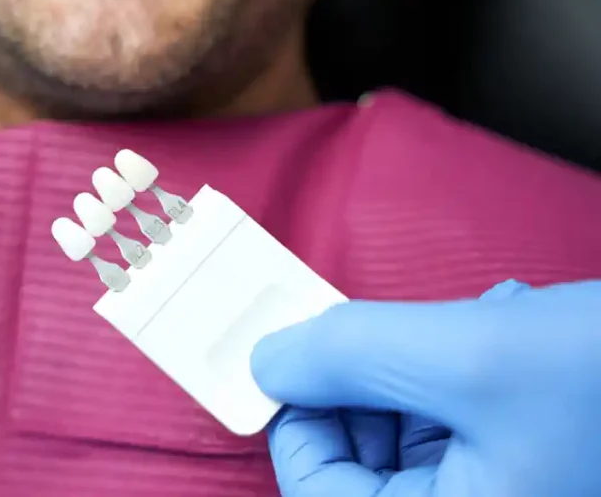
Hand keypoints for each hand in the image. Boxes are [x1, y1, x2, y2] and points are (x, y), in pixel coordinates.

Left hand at [250, 279, 600, 496]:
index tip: (292, 358)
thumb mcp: (477, 355)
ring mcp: (511, 486)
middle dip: (372, 380)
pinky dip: (472, 362)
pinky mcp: (533, 457)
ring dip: (429, 361)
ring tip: (485, 325)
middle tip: (386, 327)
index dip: (296, 424)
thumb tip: (272, 361)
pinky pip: (465, 414)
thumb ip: (353, 356)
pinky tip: (516, 328)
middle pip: (367, 459)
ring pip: (414, 427)